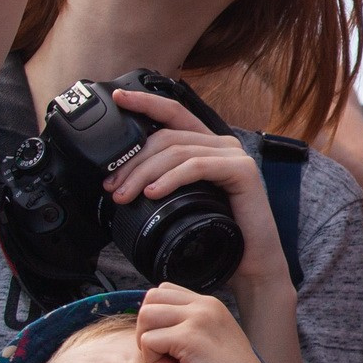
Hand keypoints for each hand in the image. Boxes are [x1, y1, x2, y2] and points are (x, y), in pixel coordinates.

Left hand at [105, 89, 288, 291]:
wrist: (250, 264)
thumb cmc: (216, 235)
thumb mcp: (181, 204)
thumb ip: (163, 184)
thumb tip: (122, 181)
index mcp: (207, 146)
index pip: (173, 114)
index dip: (145, 102)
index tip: (118, 99)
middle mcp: (222, 144)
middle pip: (166, 136)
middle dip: (133, 160)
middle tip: (111, 186)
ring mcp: (234, 155)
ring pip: (177, 150)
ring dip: (143, 172)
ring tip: (125, 196)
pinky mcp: (242, 171)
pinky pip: (197, 166)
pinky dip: (170, 178)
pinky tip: (153, 192)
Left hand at [135, 284, 268, 362]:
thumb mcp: (214, 337)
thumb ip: (191, 324)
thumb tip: (157, 324)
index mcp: (209, 303)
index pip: (164, 291)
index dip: (156, 316)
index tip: (167, 340)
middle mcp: (203, 305)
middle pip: (151, 299)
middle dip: (147, 327)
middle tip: (161, 351)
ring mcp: (197, 319)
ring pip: (146, 316)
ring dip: (147, 343)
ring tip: (166, 361)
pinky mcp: (188, 337)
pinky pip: (148, 340)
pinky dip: (152, 360)